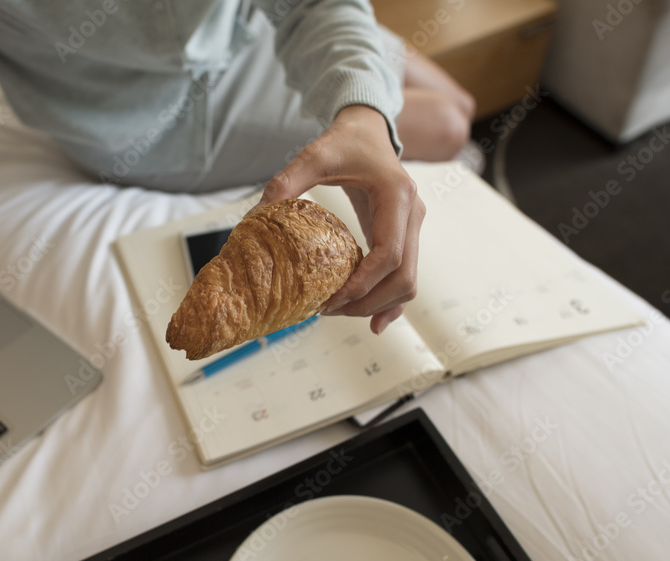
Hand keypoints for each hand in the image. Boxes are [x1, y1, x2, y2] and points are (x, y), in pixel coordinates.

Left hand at [258, 104, 424, 333]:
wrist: (368, 130)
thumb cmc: (345, 141)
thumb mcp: (314, 155)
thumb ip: (287, 182)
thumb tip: (256, 215)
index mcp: (396, 196)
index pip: (388, 254)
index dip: (362, 284)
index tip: (331, 299)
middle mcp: (413, 214)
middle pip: (403, 277)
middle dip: (368, 302)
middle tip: (329, 310)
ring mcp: (413, 227)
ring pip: (407, 282)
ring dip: (378, 305)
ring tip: (340, 312)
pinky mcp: (405, 236)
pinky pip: (405, 276)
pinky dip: (391, 300)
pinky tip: (372, 321)